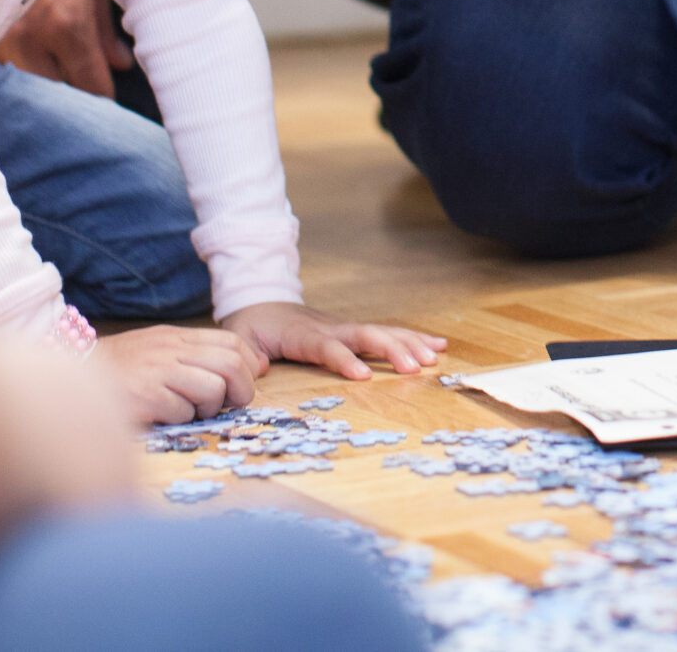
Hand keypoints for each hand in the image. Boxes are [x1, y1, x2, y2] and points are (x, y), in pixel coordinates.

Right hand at [0, 0, 133, 97]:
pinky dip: (21, 67)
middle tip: (88, 88)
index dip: (103, 96)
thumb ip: (105, 28)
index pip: (89, 85)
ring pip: (27, 83)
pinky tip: (34, 59)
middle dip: (75, 95)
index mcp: (66, 24)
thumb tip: (121, 65)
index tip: (109, 99)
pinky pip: (3, 65)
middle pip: (56, 94)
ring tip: (63, 74)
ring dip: (47, 83)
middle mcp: (29, 36)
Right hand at [92, 323, 266, 424]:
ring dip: (208, 408)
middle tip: (227, 406)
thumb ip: (203, 355)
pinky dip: (179, 419)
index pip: (233, 344)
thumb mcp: (162, 349)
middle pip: (230, 365)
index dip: (248, 367)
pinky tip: (162, 416)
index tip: (243, 386)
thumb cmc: (122, 369)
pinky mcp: (144, 396)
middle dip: (240, 391)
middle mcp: (171, 350)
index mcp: (178, 337)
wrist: (71, 375)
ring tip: (189, 410)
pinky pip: (182, 411)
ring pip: (212, 389)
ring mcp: (157, 371)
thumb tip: (257, 365)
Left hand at [222, 301, 447, 379]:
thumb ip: (247, 354)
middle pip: (366, 335)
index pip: (327, 347)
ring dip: (409, 343)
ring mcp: (344, 327)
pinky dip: (413, 338)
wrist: (261, 300)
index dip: (345, 359)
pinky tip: (437, 345)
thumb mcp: (240, 338)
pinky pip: (386, 332)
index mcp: (303, 335)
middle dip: (392, 350)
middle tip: (416, 367)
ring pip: (382, 332)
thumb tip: (257, 370)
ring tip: (434, 357)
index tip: (364, 376)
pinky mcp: (353, 330)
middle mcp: (330, 327)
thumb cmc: (252, 325)